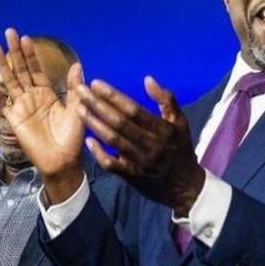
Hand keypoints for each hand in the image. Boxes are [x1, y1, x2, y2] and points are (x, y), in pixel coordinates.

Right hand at [0, 28, 85, 202]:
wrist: (63, 161)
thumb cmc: (72, 138)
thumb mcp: (77, 109)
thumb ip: (74, 88)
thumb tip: (78, 64)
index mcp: (47, 94)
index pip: (36, 69)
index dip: (31, 54)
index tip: (26, 38)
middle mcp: (32, 97)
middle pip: (20, 70)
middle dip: (15, 52)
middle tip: (8, 32)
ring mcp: (22, 108)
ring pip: (10, 82)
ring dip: (2, 65)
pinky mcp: (15, 121)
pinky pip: (4, 106)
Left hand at [78, 75, 204, 215]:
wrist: (184, 186)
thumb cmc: (180, 149)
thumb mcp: (181, 122)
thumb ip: (166, 100)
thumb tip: (147, 79)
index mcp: (162, 129)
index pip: (133, 109)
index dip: (113, 96)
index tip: (96, 84)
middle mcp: (150, 144)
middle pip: (119, 122)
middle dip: (98, 105)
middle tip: (81, 91)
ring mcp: (140, 161)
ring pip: (113, 140)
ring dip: (94, 124)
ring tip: (79, 109)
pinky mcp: (132, 175)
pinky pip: (111, 164)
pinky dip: (98, 153)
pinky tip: (87, 141)